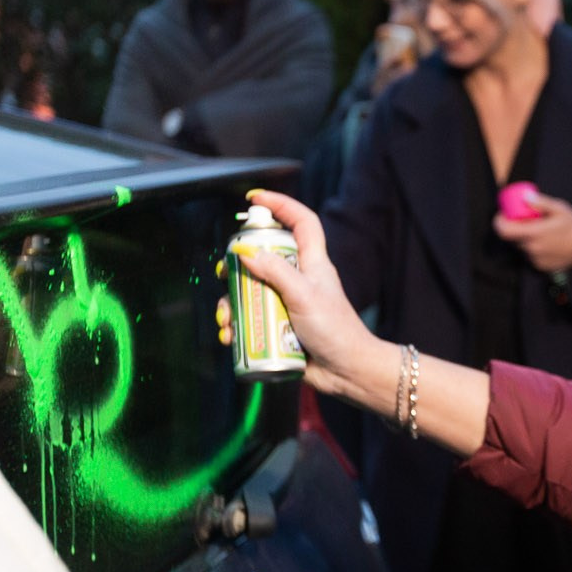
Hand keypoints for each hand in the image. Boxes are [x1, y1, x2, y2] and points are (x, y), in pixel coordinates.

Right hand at [230, 190, 380, 396]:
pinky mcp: (279, 327)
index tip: (254, 198)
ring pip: (250, 292)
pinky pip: (252, 320)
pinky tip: (230, 338)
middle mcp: (298, 279)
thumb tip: (245, 252)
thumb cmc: (335, 331)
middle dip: (238, 267)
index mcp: (312, 263)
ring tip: (226, 320)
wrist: (346, 373)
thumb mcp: (304, 295)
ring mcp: (288, 303)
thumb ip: (275, 272)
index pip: (301, 222)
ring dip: (232, 304)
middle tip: (224, 275)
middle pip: (262, 258)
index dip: (281, 204)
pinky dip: (238, 327)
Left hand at [493, 190, 571, 273]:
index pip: (504, 231)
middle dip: (515, 228)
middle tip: (526, 219)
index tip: (503, 215)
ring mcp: (535, 259)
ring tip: (540, 230)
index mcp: (534, 233)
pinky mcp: (540, 266)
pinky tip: (547, 242)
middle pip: (512, 238)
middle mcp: (532, 248)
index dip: (499, 222)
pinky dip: (533, 247)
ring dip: (525, 238)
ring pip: (522, 246)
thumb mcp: (559, 208)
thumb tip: (525, 197)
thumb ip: (541, 203)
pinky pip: (530, 255)